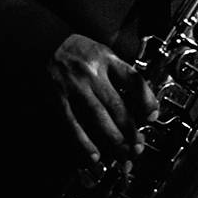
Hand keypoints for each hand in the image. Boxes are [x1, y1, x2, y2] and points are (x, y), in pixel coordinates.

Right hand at [47, 34, 158, 168]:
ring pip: (98, 116)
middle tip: (139, 146)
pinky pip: (74, 123)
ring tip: (123, 154)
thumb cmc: (78, 50)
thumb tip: (140, 99)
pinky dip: (84, 141)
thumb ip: (119, 72)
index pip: (132, 80)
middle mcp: (93, 72)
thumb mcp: (102, 52)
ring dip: (113, 138)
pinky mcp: (59, 98)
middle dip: (130, 129)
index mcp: (107, 59)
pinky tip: (94, 155)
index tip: (152, 116)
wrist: (44, 42)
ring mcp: (75, 86)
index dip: (146, 100)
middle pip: (117, 104)